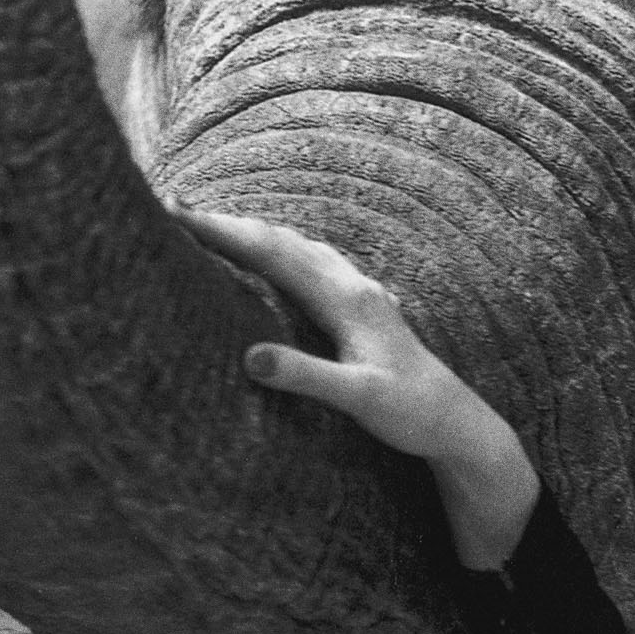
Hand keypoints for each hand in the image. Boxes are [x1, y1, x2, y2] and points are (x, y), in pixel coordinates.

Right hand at [184, 205, 541, 572]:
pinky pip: (313, 264)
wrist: (457, 423)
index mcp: (347, 299)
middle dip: (229, 223)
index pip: (273, 253)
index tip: (177, 215)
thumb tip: (250, 358)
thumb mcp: (359, 400)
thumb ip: (307, 377)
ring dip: (254, 233)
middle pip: (282, 240)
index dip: (224, 232)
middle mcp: (354, 286)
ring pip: (299, 247)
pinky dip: (280, 252)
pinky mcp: (364, 308)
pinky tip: (273, 259)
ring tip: (212, 225)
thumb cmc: (412, 414)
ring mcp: (361, 294)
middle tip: (177, 209)